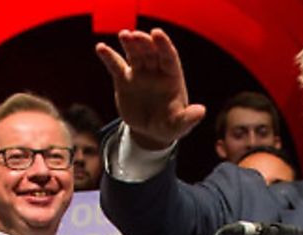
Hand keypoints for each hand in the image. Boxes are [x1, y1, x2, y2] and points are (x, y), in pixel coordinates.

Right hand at [95, 28, 207, 151]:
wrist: (149, 133)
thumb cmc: (169, 126)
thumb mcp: (179, 125)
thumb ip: (188, 118)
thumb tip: (201, 111)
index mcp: (172, 76)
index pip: (169, 56)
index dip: (163, 44)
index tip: (157, 33)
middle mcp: (156, 71)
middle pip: (150, 52)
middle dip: (144, 42)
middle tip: (136, 35)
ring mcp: (139, 73)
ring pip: (134, 54)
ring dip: (129, 43)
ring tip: (124, 35)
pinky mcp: (124, 80)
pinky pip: (116, 65)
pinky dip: (109, 56)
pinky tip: (100, 48)